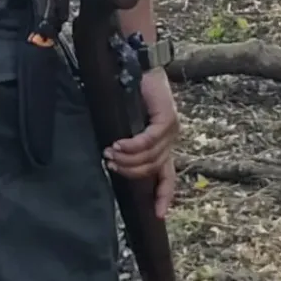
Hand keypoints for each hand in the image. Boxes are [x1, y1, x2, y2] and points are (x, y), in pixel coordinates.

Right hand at [104, 67, 178, 217]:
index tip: (159, 215)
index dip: (164, 195)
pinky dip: (132, 145)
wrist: (140, 65)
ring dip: (127, 158)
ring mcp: (172, 130)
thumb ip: (130, 144)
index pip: (168, 176)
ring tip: (109, 153)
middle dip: (130, 171)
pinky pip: (148, 140)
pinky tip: (118, 144)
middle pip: (153, 169)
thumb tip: (114, 162)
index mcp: (165, 145)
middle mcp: (172, 139)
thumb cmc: (131, 93)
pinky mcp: (167, 119)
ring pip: (150, 156)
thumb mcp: (130, 124)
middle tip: (109, 164)